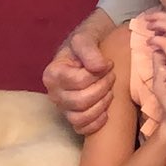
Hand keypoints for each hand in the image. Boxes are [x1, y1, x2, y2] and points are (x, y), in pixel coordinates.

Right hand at [43, 12, 114, 134]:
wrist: (97, 44)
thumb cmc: (89, 39)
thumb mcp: (87, 36)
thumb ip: (89, 49)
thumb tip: (99, 67)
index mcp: (53, 73)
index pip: (78, 82)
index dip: (98, 75)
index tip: (109, 64)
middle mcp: (54, 93)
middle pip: (80, 101)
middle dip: (102, 89)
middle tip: (112, 76)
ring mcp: (63, 107)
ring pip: (80, 118)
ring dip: (101, 105)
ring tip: (110, 90)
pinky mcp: (74, 116)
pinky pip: (82, 129)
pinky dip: (96, 123)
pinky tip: (107, 111)